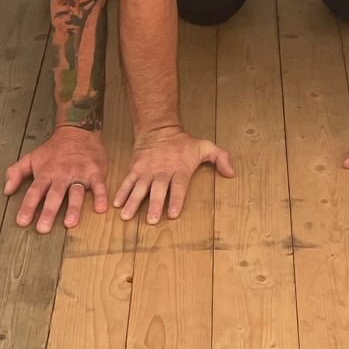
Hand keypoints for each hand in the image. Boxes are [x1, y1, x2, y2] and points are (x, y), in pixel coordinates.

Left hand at [4, 125, 108, 232]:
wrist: (78, 130)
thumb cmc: (54, 149)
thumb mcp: (32, 157)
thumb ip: (16, 172)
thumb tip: (6, 190)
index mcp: (46, 173)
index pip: (35, 191)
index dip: (28, 206)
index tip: (22, 222)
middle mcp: (62, 174)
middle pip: (54, 195)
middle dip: (48, 211)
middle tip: (43, 229)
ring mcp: (79, 173)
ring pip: (76, 192)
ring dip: (73, 208)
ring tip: (69, 223)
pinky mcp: (95, 172)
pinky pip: (99, 186)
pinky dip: (101, 196)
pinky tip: (100, 208)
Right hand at [112, 126, 233, 223]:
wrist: (158, 128)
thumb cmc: (183, 143)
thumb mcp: (204, 146)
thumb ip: (220, 158)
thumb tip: (232, 173)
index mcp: (179, 169)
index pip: (178, 186)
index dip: (176, 200)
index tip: (173, 213)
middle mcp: (162, 171)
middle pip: (158, 189)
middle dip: (155, 205)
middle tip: (152, 220)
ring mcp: (147, 170)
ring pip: (139, 187)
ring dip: (133, 202)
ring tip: (127, 216)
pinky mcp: (135, 168)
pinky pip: (127, 181)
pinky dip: (122, 192)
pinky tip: (116, 204)